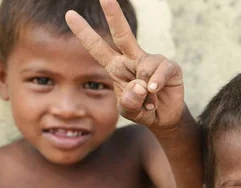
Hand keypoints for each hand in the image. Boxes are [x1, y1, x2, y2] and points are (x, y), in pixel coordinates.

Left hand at [65, 0, 184, 130]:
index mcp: (116, 66)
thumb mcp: (128, 110)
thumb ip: (128, 102)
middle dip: (114, 15)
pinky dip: (157, 82)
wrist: (163, 119)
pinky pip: (161, 70)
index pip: (97, 47)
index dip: (84, 33)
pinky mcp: (170, 68)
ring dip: (146, 89)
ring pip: (145, 66)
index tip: (70, 15)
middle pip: (122, 34)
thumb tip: (140, 85)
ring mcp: (152, 61)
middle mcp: (133, 59)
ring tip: (149, 101)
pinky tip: (155, 91)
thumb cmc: (141, 110)